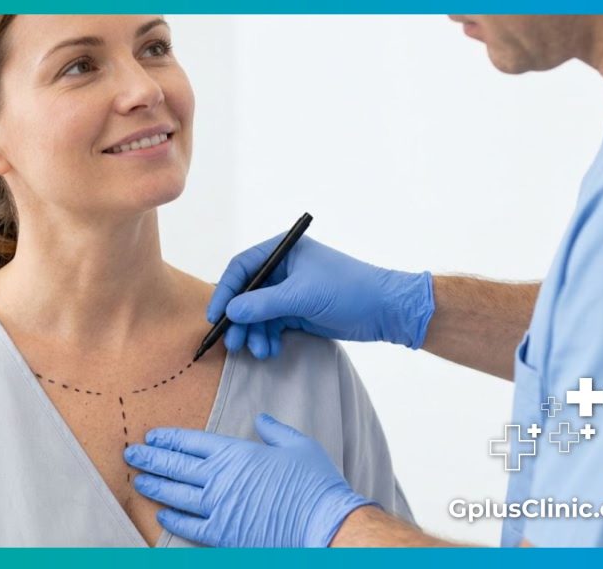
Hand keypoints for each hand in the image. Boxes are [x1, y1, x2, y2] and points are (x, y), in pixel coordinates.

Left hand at [124, 413, 374, 547]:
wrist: (323, 524)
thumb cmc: (315, 483)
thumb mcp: (297, 445)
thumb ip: (274, 431)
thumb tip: (261, 419)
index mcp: (236, 453)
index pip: (192, 442)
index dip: (169, 438)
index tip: (152, 436)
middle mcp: (221, 478)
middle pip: (175, 465)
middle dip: (150, 458)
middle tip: (130, 454)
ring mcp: (219, 508)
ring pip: (176, 494)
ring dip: (154, 486)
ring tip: (137, 481)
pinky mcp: (223, 534)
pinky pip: (189, 526)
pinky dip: (172, 520)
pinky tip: (161, 514)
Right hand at [208, 235, 434, 357]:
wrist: (386, 310)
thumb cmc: (349, 290)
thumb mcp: (303, 296)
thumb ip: (264, 304)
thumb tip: (231, 311)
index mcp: (283, 251)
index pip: (242, 267)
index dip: (226, 291)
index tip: (216, 316)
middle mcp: (283, 269)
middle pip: (247, 293)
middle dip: (239, 319)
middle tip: (234, 343)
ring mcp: (290, 291)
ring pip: (258, 313)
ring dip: (254, 333)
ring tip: (259, 351)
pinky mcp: (298, 311)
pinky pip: (272, 325)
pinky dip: (268, 338)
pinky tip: (270, 350)